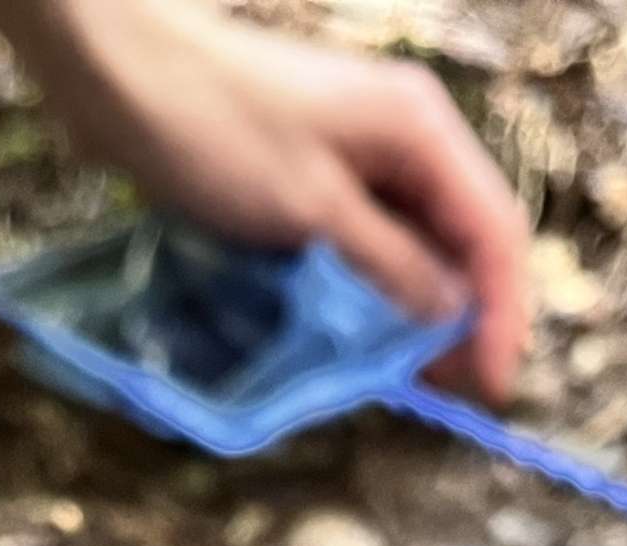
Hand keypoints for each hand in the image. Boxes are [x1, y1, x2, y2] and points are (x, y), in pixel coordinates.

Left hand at [0, 0, 532, 403]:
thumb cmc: (216, 131)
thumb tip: (450, 317)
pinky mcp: (323, 173)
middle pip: (466, 238)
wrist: (124, 76)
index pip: (495, 231)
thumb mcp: (312, 211)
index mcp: (421, 131)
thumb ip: (391, 266)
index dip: (502, 313)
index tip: (490, 386)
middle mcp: (408, 138)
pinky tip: (365, 333)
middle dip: (466, 315)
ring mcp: (366, 153)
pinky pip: (375, 238)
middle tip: (445, 389)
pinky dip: (378, 287)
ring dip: (420, 307)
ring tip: (407, 374)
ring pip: (421, 243)